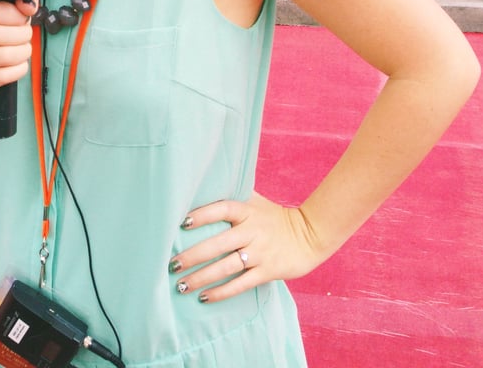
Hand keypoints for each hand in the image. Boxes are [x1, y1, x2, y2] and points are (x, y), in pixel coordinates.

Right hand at [0, 0, 36, 91]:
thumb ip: (17, 3)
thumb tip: (28, 6)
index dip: (16, 16)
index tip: (24, 19)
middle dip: (21, 35)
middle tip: (26, 35)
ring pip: (0, 56)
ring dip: (21, 52)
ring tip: (24, 49)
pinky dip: (16, 71)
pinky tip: (20, 64)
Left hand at [169, 192, 321, 302]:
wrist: (310, 235)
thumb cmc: (275, 217)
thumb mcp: (257, 201)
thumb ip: (234, 196)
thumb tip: (204, 186)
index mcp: (248, 210)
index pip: (222, 209)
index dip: (202, 215)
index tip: (182, 223)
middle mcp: (252, 230)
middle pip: (219, 243)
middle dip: (193, 255)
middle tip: (172, 265)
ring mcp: (260, 252)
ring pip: (226, 266)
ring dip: (202, 277)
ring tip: (181, 285)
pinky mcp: (268, 271)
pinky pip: (241, 284)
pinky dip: (222, 292)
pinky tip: (204, 297)